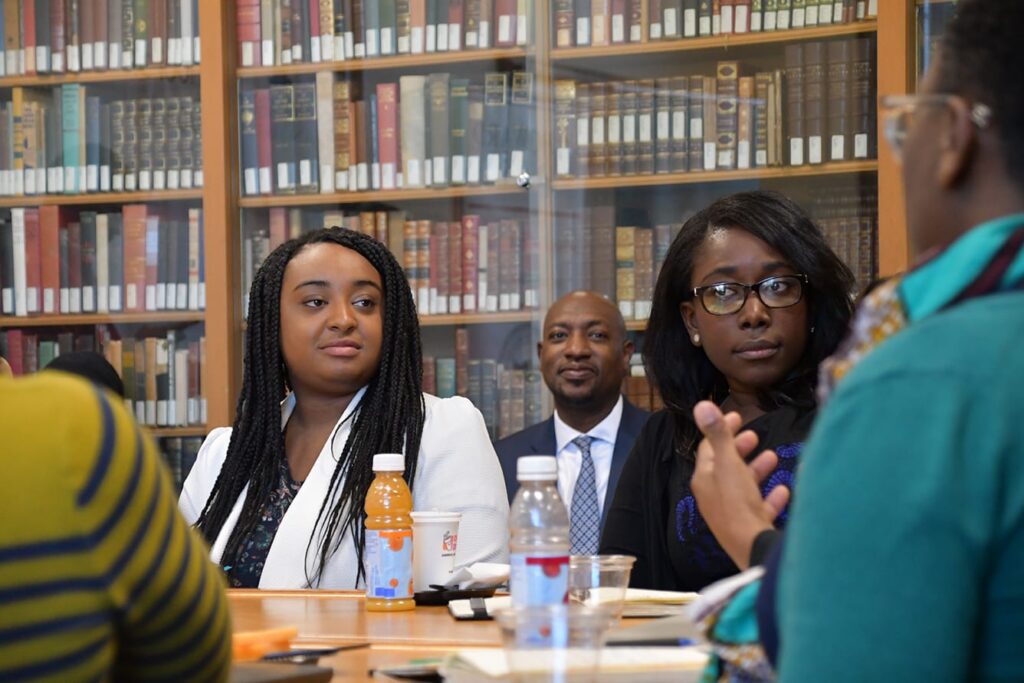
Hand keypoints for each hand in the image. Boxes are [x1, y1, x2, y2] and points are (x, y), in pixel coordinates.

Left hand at [691, 401, 791, 569]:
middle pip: (725, 466)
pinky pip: (760, 507)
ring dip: (756, 469)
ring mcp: (731, 514)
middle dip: (739, 448)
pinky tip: (783, 489)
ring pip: (743, 486)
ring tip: (772, 456)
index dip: (721, 430)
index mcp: (705, 479)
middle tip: (755, 435)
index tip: (737, 416)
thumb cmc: (737, 502)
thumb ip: (717, 434)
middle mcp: (714, 496)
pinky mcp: (749, 528)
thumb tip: (700, 405)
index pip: (708, 448)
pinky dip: (770, 497)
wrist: (752, 548)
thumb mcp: (728, 464)